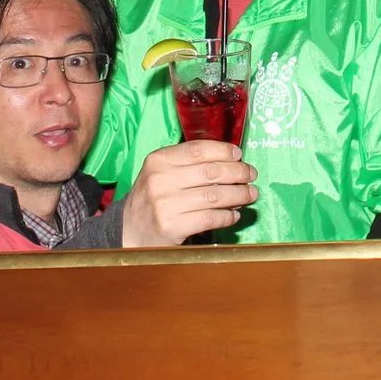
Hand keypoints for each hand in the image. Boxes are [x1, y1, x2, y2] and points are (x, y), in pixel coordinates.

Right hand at [117, 139, 257, 247]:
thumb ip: (188, 163)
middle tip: (251, 175)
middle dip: (238, 172)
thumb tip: (231, 159)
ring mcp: (166, 204)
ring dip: (239, 194)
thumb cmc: (153, 197)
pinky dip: (227, 216)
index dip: (223, 151)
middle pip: (211, 171)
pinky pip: (210, 218)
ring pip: (215, 195)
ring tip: (250, 194)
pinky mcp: (172, 226)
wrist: (129, 230)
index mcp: (159, 160)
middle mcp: (160, 179)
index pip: (199, 149)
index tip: (239, 155)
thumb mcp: (161, 172)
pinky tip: (234, 215)